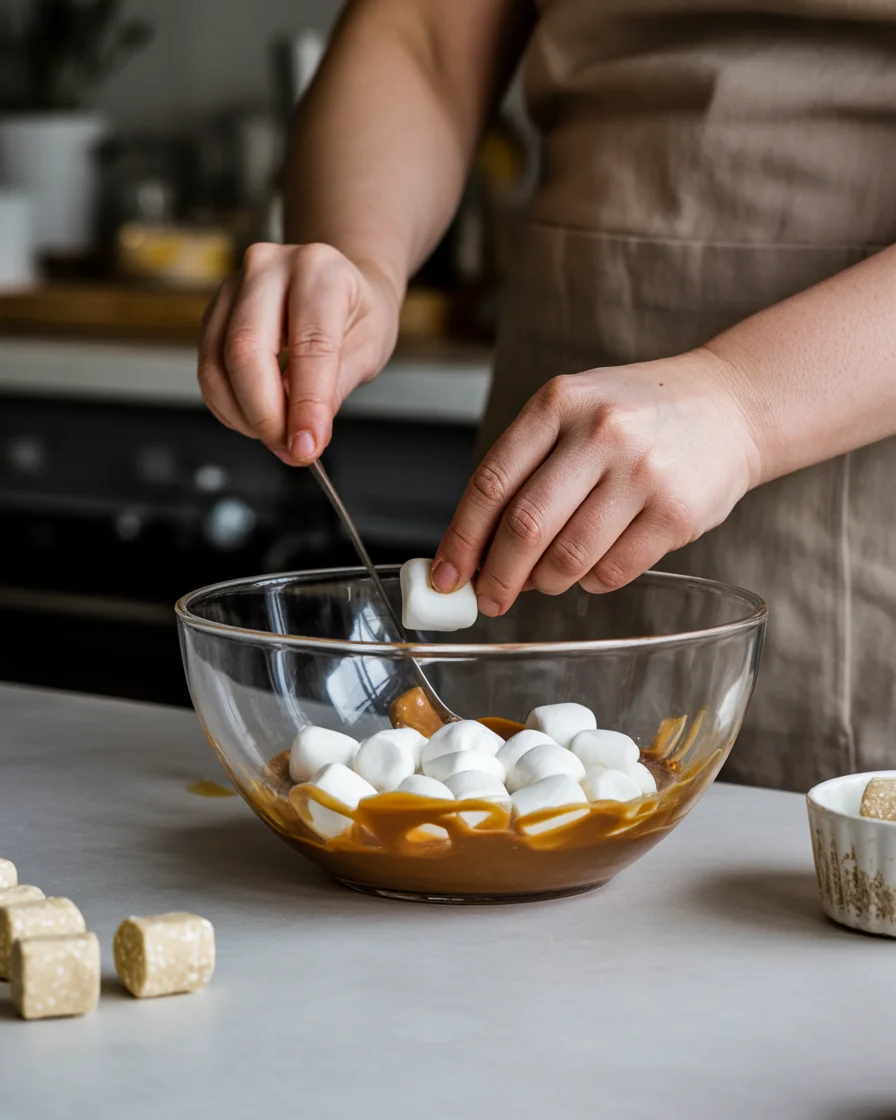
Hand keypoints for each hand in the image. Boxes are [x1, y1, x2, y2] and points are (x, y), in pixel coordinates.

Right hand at [198, 242, 401, 462]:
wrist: (337, 284)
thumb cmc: (357, 311)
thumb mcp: (369, 348)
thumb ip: (334, 389)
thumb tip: (303, 436)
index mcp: (319, 270)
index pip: (310, 344)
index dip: (307, 404)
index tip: (307, 447)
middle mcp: (269, 267)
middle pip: (247, 350)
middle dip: (266, 414)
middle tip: (289, 450)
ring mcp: (233, 287)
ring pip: (218, 362)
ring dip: (243, 415)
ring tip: (277, 437)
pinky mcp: (214, 312)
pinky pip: (208, 367)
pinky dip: (229, 405)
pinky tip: (255, 419)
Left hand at [431, 350, 761, 613]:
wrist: (731, 405)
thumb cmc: (636, 415)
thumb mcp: (573, 412)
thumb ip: (525, 469)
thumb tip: (476, 551)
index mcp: (558, 403)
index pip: (491, 483)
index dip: (462, 539)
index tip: (446, 578)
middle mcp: (599, 432)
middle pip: (526, 526)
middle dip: (498, 576)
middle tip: (490, 600)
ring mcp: (642, 471)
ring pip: (569, 557)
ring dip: (546, 582)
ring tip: (544, 581)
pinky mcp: (677, 511)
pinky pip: (614, 571)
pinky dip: (592, 582)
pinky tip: (593, 568)